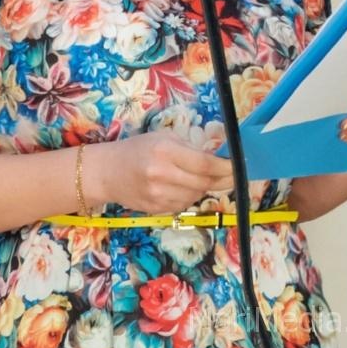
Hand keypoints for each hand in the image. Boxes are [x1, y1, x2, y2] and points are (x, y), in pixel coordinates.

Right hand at [96, 129, 233, 213]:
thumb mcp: (162, 137)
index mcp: (165, 151)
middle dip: (223, 180)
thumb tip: (218, 157)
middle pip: (204, 183)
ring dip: (205, 188)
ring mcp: (159, 195)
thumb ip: (188, 147)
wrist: (107, 172)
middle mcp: (162, 174)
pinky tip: (183, 186)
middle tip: (232, 175)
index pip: (205, 164)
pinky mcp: (157, 210)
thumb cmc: (136, 149)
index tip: (239, 166)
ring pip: (196, 196)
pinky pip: (183, 205)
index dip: (226, 168)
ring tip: (202, 178)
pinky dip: (190, 196)